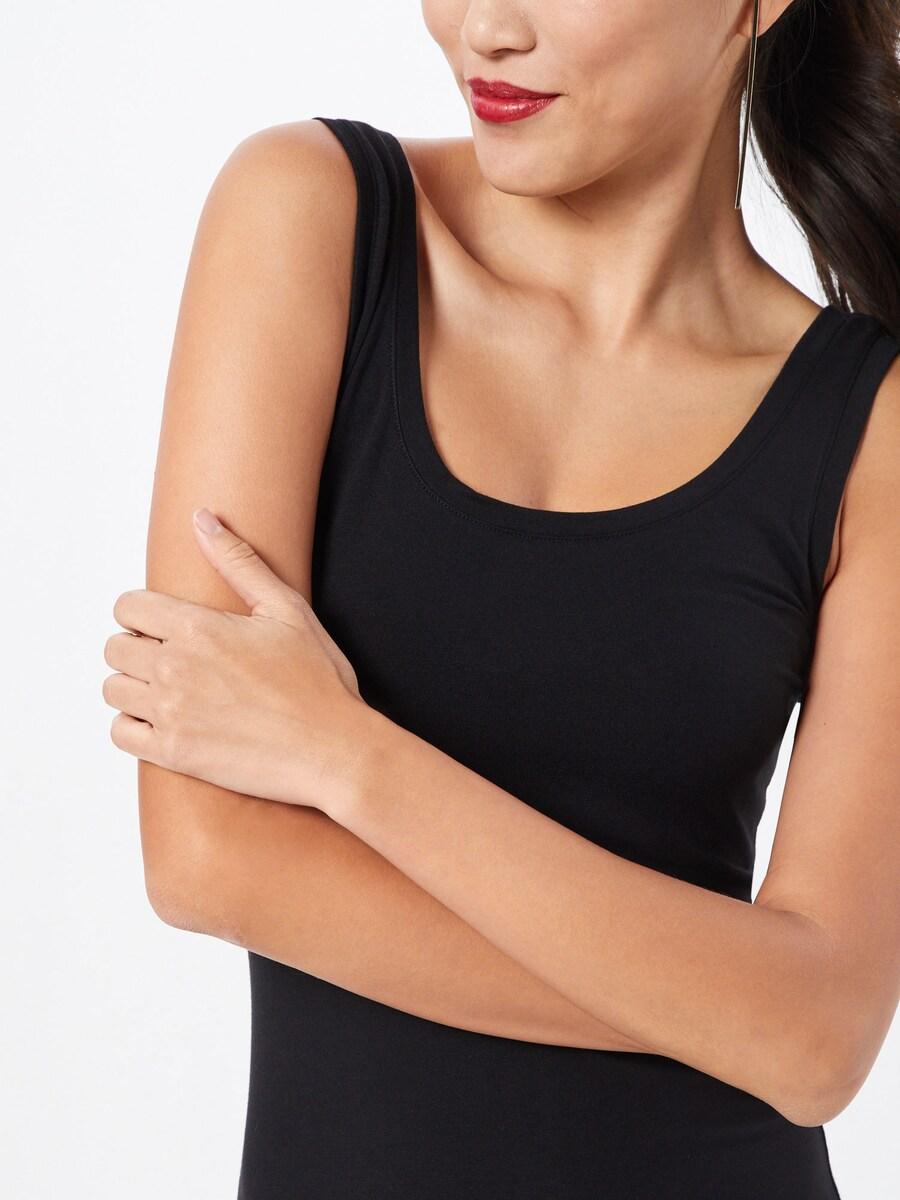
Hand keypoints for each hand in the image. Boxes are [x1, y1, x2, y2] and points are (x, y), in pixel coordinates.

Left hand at [103, 507, 370, 807]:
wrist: (332, 749)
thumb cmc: (317, 681)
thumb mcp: (286, 609)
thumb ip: (239, 561)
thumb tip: (203, 519)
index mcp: (198, 627)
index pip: (128, 607)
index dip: (143, 613)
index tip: (164, 625)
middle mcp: (175, 668)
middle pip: (115, 647)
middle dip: (138, 648)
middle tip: (172, 659)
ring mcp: (171, 712)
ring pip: (113, 689)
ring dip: (134, 687)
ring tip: (169, 691)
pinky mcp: (173, 753)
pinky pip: (120, 733)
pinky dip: (133, 726)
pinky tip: (165, 720)